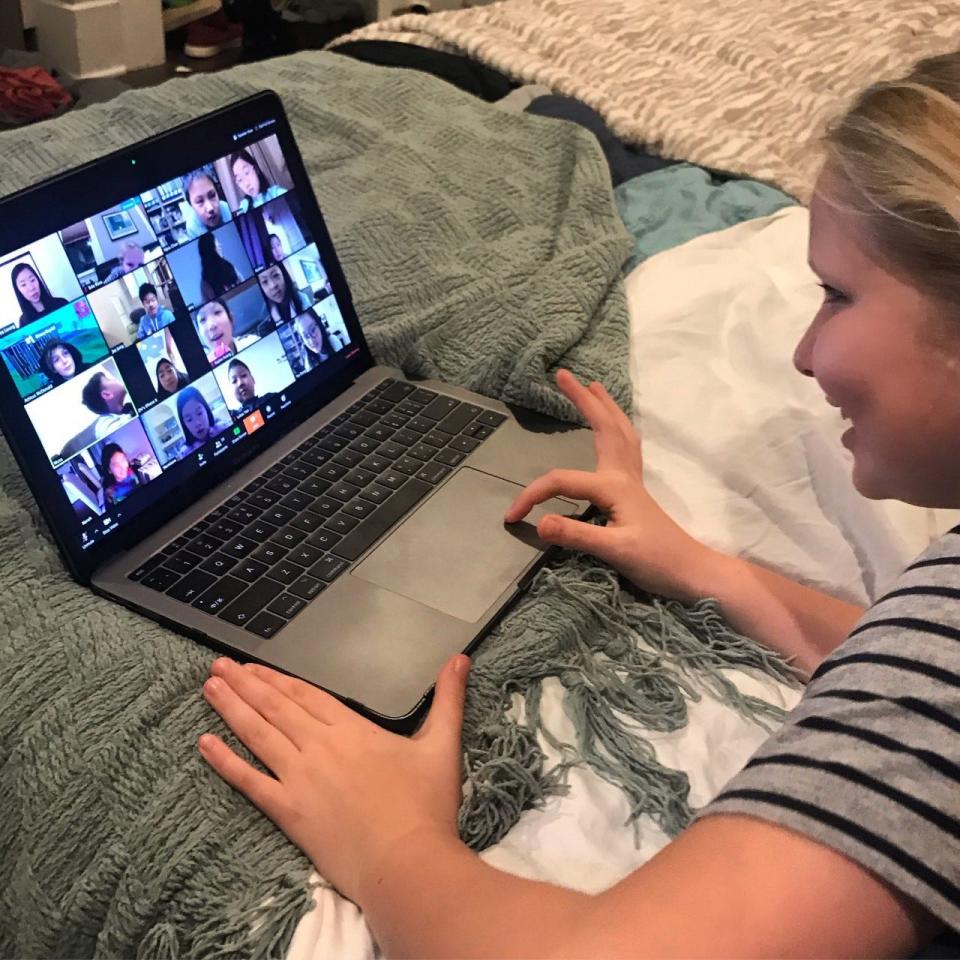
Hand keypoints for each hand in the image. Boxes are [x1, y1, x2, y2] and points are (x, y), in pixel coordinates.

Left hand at [198, 654, 469, 904]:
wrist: (406, 862)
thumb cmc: (426, 806)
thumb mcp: (443, 744)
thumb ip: (448, 699)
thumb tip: (460, 659)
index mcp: (352, 730)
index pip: (307, 696)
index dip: (278, 679)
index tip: (254, 666)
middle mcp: (319, 747)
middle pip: (276, 707)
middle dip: (245, 684)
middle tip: (218, 666)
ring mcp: (300, 778)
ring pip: (257, 734)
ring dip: (231, 708)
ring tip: (209, 687)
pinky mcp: (288, 812)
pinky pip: (249, 781)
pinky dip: (225, 761)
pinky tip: (204, 744)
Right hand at [504, 369, 718, 600]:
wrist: (691, 572)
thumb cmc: (656, 561)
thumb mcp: (613, 550)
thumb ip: (575, 535)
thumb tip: (539, 522)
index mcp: (613, 487)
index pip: (562, 482)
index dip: (532, 495)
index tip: (512, 517)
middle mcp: (623, 477)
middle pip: (602, 427)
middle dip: (582, 400)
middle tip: (563, 375)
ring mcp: (631, 482)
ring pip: (619, 432)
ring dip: (605, 407)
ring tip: (594, 387)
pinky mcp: (635, 493)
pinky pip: (626, 447)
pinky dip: (618, 428)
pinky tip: (615, 430)